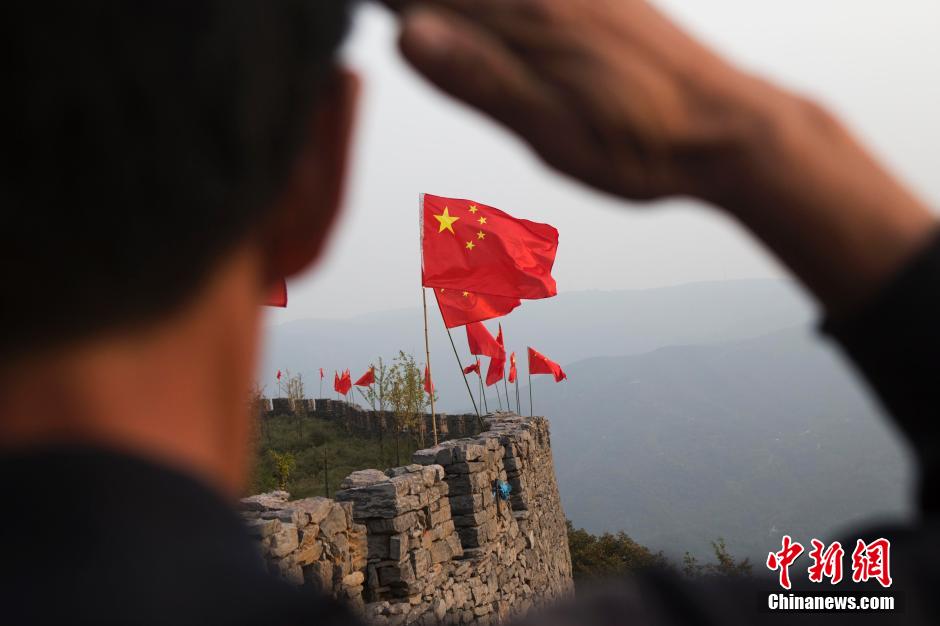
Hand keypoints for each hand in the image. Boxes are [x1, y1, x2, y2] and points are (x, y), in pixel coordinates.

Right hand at [385, 0, 936, 313]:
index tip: (348, 10)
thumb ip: (482, 80)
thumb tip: (408, 31)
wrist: (732, 130)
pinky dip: (498, 9)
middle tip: (377, 14)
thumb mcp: (553, 133)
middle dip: (416, 3)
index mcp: (526, 26)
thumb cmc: (643, 146)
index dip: (395, 2)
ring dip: (454, 5)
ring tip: (418, 18)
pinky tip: (482, 19)